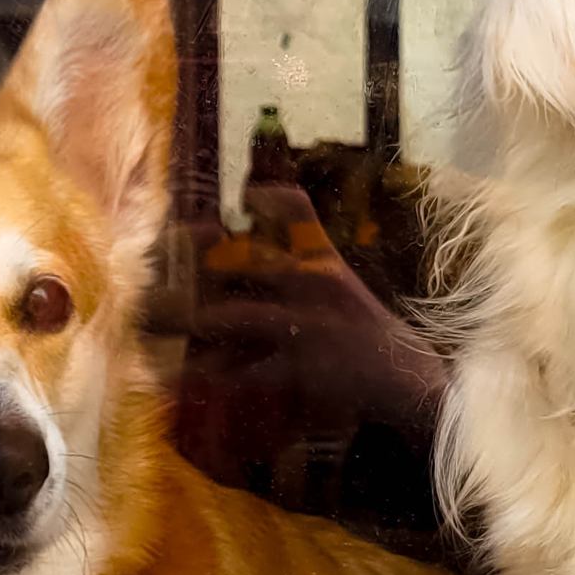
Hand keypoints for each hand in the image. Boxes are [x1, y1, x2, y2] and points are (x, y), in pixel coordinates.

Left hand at [175, 184, 445, 459]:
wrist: (405, 377)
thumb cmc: (372, 332)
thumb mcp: (344, 288)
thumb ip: (305, 270)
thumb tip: (251, 259)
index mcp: (325, 261)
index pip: (298, 210)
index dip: (268, 198)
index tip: (246, 197)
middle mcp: (313, 285)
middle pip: (246, 261)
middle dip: (204, 265)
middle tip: (174, 269)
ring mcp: (304, 326)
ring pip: (233, 316)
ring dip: (196, 320)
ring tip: (169, 321)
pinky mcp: (297, 367)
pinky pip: (242, 370)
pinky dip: (211, 374)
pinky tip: (185, 372)